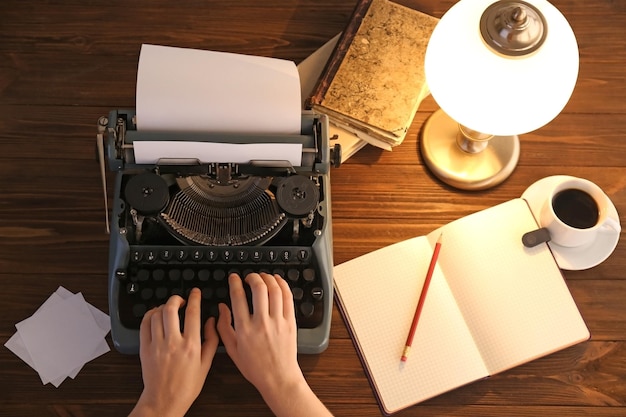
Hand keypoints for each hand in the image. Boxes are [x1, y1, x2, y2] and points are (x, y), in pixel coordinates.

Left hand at [129, 288, 218, 416]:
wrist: (164, 401)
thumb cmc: (186, 386)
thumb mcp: (206, 364)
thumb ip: (211, 340)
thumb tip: (212, 321)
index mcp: (191, 346)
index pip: (193, 313)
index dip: (194, 298)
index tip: (195, 293)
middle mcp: (173, 343)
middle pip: (171, 309)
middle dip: (176, 298)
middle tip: (181, 299)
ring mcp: (157, 345)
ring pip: (156, 314)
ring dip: (163, 307)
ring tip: (169, 309)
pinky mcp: (145, 349)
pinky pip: (144, 324)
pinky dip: (149, 315)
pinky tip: (155, 316)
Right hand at [217, 272, 332, 416]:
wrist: (278, 378)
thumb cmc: (255, 367)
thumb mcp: (232, 350)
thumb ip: (223, 327)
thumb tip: (221, 308)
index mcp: (244, 329)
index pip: (238, 297)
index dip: (235, 283)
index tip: (234, 278)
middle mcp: (261, 323)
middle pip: (259, 289)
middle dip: (253, 277)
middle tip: (249, 276)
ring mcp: (278, 322)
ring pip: (274, 290)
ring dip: (268, 278)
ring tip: (263, 277)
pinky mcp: (290, 322)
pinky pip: (288, 298)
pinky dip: (283, 285)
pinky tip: (277, 282)